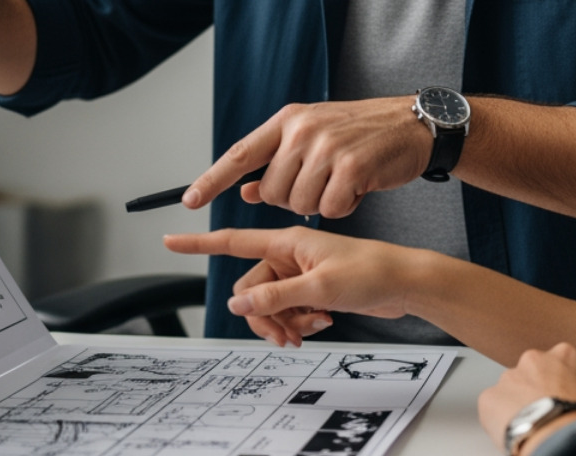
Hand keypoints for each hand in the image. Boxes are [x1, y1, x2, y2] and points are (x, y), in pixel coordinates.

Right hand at [164, 227, 424, 345]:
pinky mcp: (313, 288)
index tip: (170, 239)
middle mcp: (290, 255)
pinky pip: (288, 310)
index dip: (200, 243)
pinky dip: (299, 322)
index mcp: (287, 242)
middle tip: (286, 335)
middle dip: (263, 316)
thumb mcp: (320, 287)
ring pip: (269, 304)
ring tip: (309, 330)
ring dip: (283, 322)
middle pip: (251, 288)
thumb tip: (238, 303)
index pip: (234, 241)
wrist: (404, 284)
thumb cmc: (371, 273)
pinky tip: (321, 323)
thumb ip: (276, 296)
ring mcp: (300, 273)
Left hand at [184, 98, 430, 217]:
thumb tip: (245, 191)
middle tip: (321, 183)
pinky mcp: (352, 168)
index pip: (241, 153)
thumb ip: (278, 161)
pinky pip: (329, 209)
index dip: (213, 179)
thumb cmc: (361, 133)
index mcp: (289, 120)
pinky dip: (342, 208)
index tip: (190, 200)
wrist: (410, 125)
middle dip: (291, 199)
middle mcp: (303, 131)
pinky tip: (357, 188)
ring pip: (298, 205)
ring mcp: (328, 148)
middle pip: (271, 192)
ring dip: (319, 204)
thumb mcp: (314, 137)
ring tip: (341, 182)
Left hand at [479, 344, 575, 455]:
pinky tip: (515, 432)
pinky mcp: (489, 396)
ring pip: (510, 390)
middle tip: (545, 415)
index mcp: (566, 354)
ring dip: (517, 405)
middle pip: (533, 374)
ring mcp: (509, 376)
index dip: (562, 387)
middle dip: (536, 392)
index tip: (563, 401)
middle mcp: (535, 359)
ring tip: (530, 427)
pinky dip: (499, 420)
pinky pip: (492, 408)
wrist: (561, 437)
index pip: (561, 366)